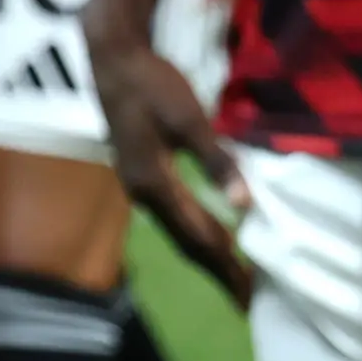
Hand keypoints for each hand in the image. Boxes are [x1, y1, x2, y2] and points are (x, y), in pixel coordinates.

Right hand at [96, 39, 255, 304]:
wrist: (113, 60)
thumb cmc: (154, 86)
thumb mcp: (190, 119)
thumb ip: (218, 161)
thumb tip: (244, 205)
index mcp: (155, 185)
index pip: (199, 238)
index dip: (226, 267)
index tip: (248, 297)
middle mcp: (143, 195)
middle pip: (187, 243)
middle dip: (219, 271)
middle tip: (247, 300)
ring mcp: (139, 187)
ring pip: (179, 231)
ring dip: (209, 254)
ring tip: (235, 275)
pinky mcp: (142, 175)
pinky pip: (174, 216)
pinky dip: (197, 232)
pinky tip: (212, 234)